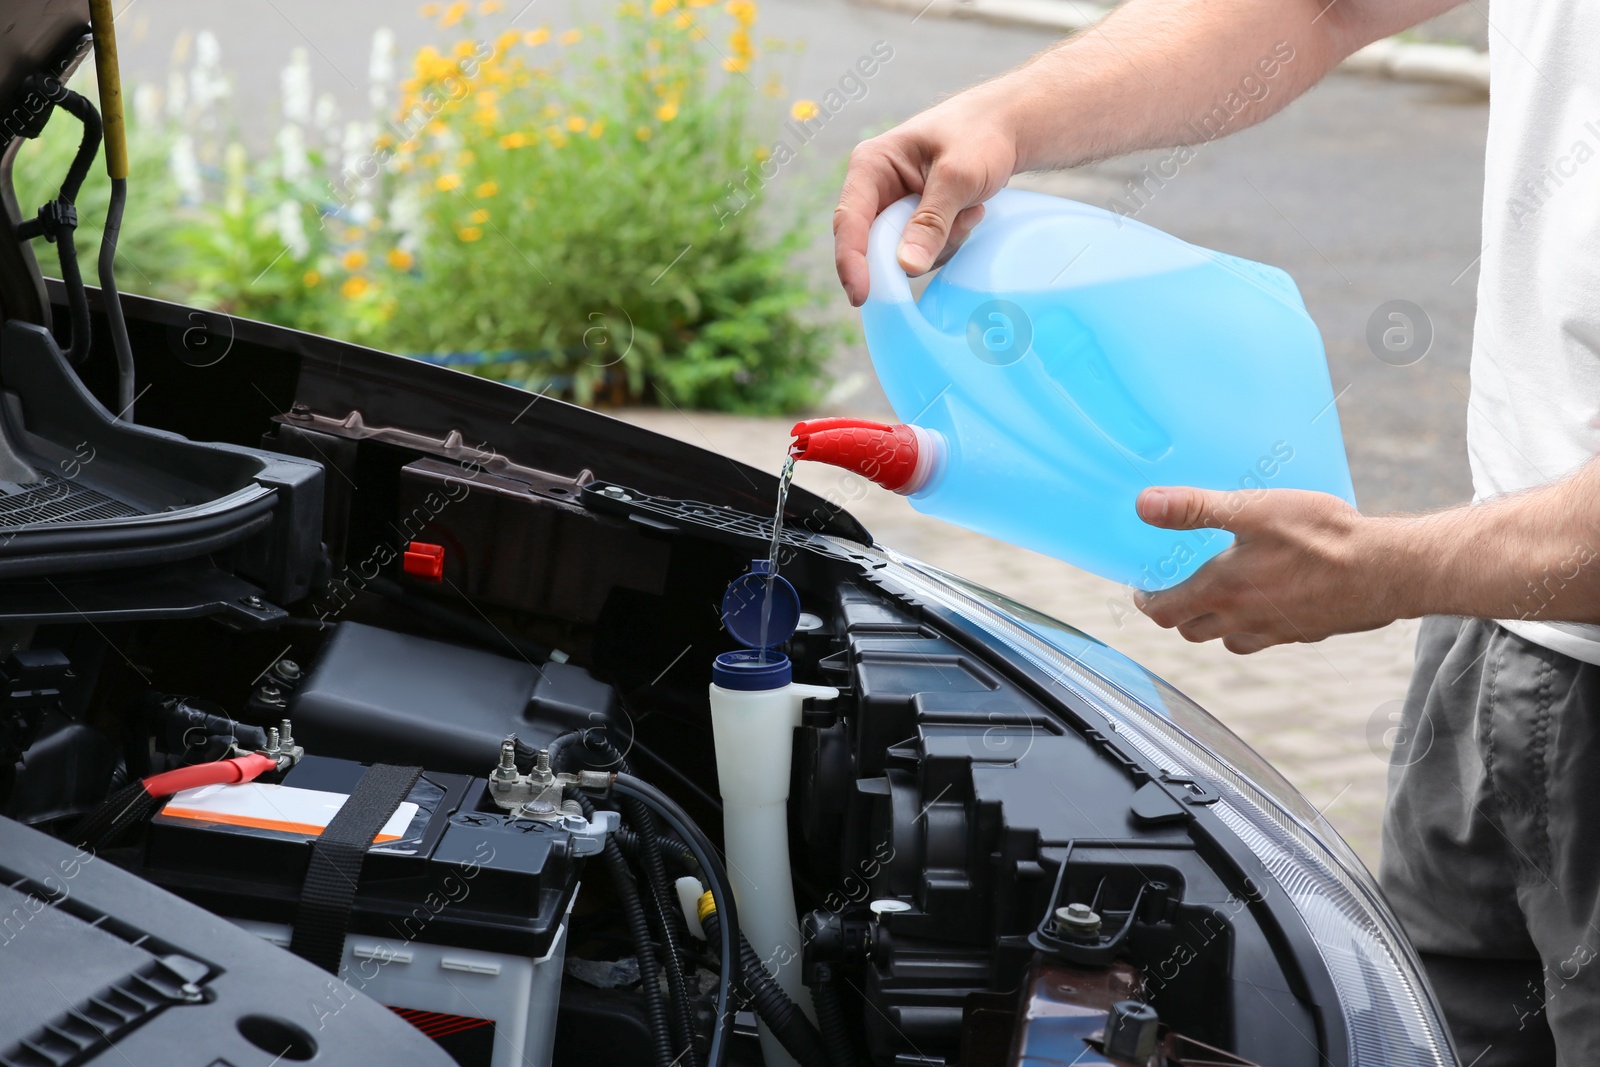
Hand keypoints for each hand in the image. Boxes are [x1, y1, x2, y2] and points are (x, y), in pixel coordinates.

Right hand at [834, 86, 1020, 305]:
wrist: (1007, 127)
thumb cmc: (980, 136)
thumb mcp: (957, 177)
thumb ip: (931, 222)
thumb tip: (907, 267)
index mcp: (871, 165)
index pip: (849, 220)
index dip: (851, 261)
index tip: (862, 295)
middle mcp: (875, 189)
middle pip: (874, 244)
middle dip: (916, 246)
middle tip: (957, 226)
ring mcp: (894, 208)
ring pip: (901, 254)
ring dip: (940, 243)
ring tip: (969, 209)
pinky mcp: (913, 222)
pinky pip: (921, 252)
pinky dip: (948, 241)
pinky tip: (969, 212)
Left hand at [1132, 486, 1401, 653]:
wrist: (1390, 570)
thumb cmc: (1322, 536)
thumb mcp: (1254, 509)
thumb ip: (1197, 508)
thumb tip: (1145, 505)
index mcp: (1223, 591)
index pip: (1166, 612)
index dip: (1148, 602)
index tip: (1143, 590)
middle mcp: (1244, 621)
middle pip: (1192, 630)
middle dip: (1177, 613)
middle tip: (1176, 590)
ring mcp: (1277, 632)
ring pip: (1228, 640)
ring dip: (1214, 624)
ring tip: (1218, 596)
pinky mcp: (1306, 633)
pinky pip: (1266, 638)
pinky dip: (1254, 626)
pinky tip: (1268, 600)